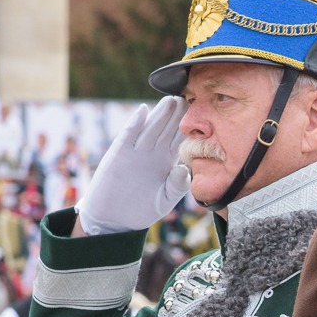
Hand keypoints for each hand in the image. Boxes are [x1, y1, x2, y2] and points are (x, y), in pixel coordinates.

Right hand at [77, 97, 190, 235]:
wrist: (114, 218)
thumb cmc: (141, 210)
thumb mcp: (164, 201)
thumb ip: (176, 187)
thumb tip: (184, 168)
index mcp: (166, 161)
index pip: (179, 139)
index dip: (189, 127)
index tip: (202, 114)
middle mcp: (153, 152)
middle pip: (166, 129)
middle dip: (176, 114)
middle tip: (188, 97)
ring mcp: (136, 151)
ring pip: (150, 128)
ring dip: (159, 114)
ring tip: (170, 99)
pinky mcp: (119, 153)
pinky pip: (128, 135)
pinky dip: (134, 123)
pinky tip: (143, 111)